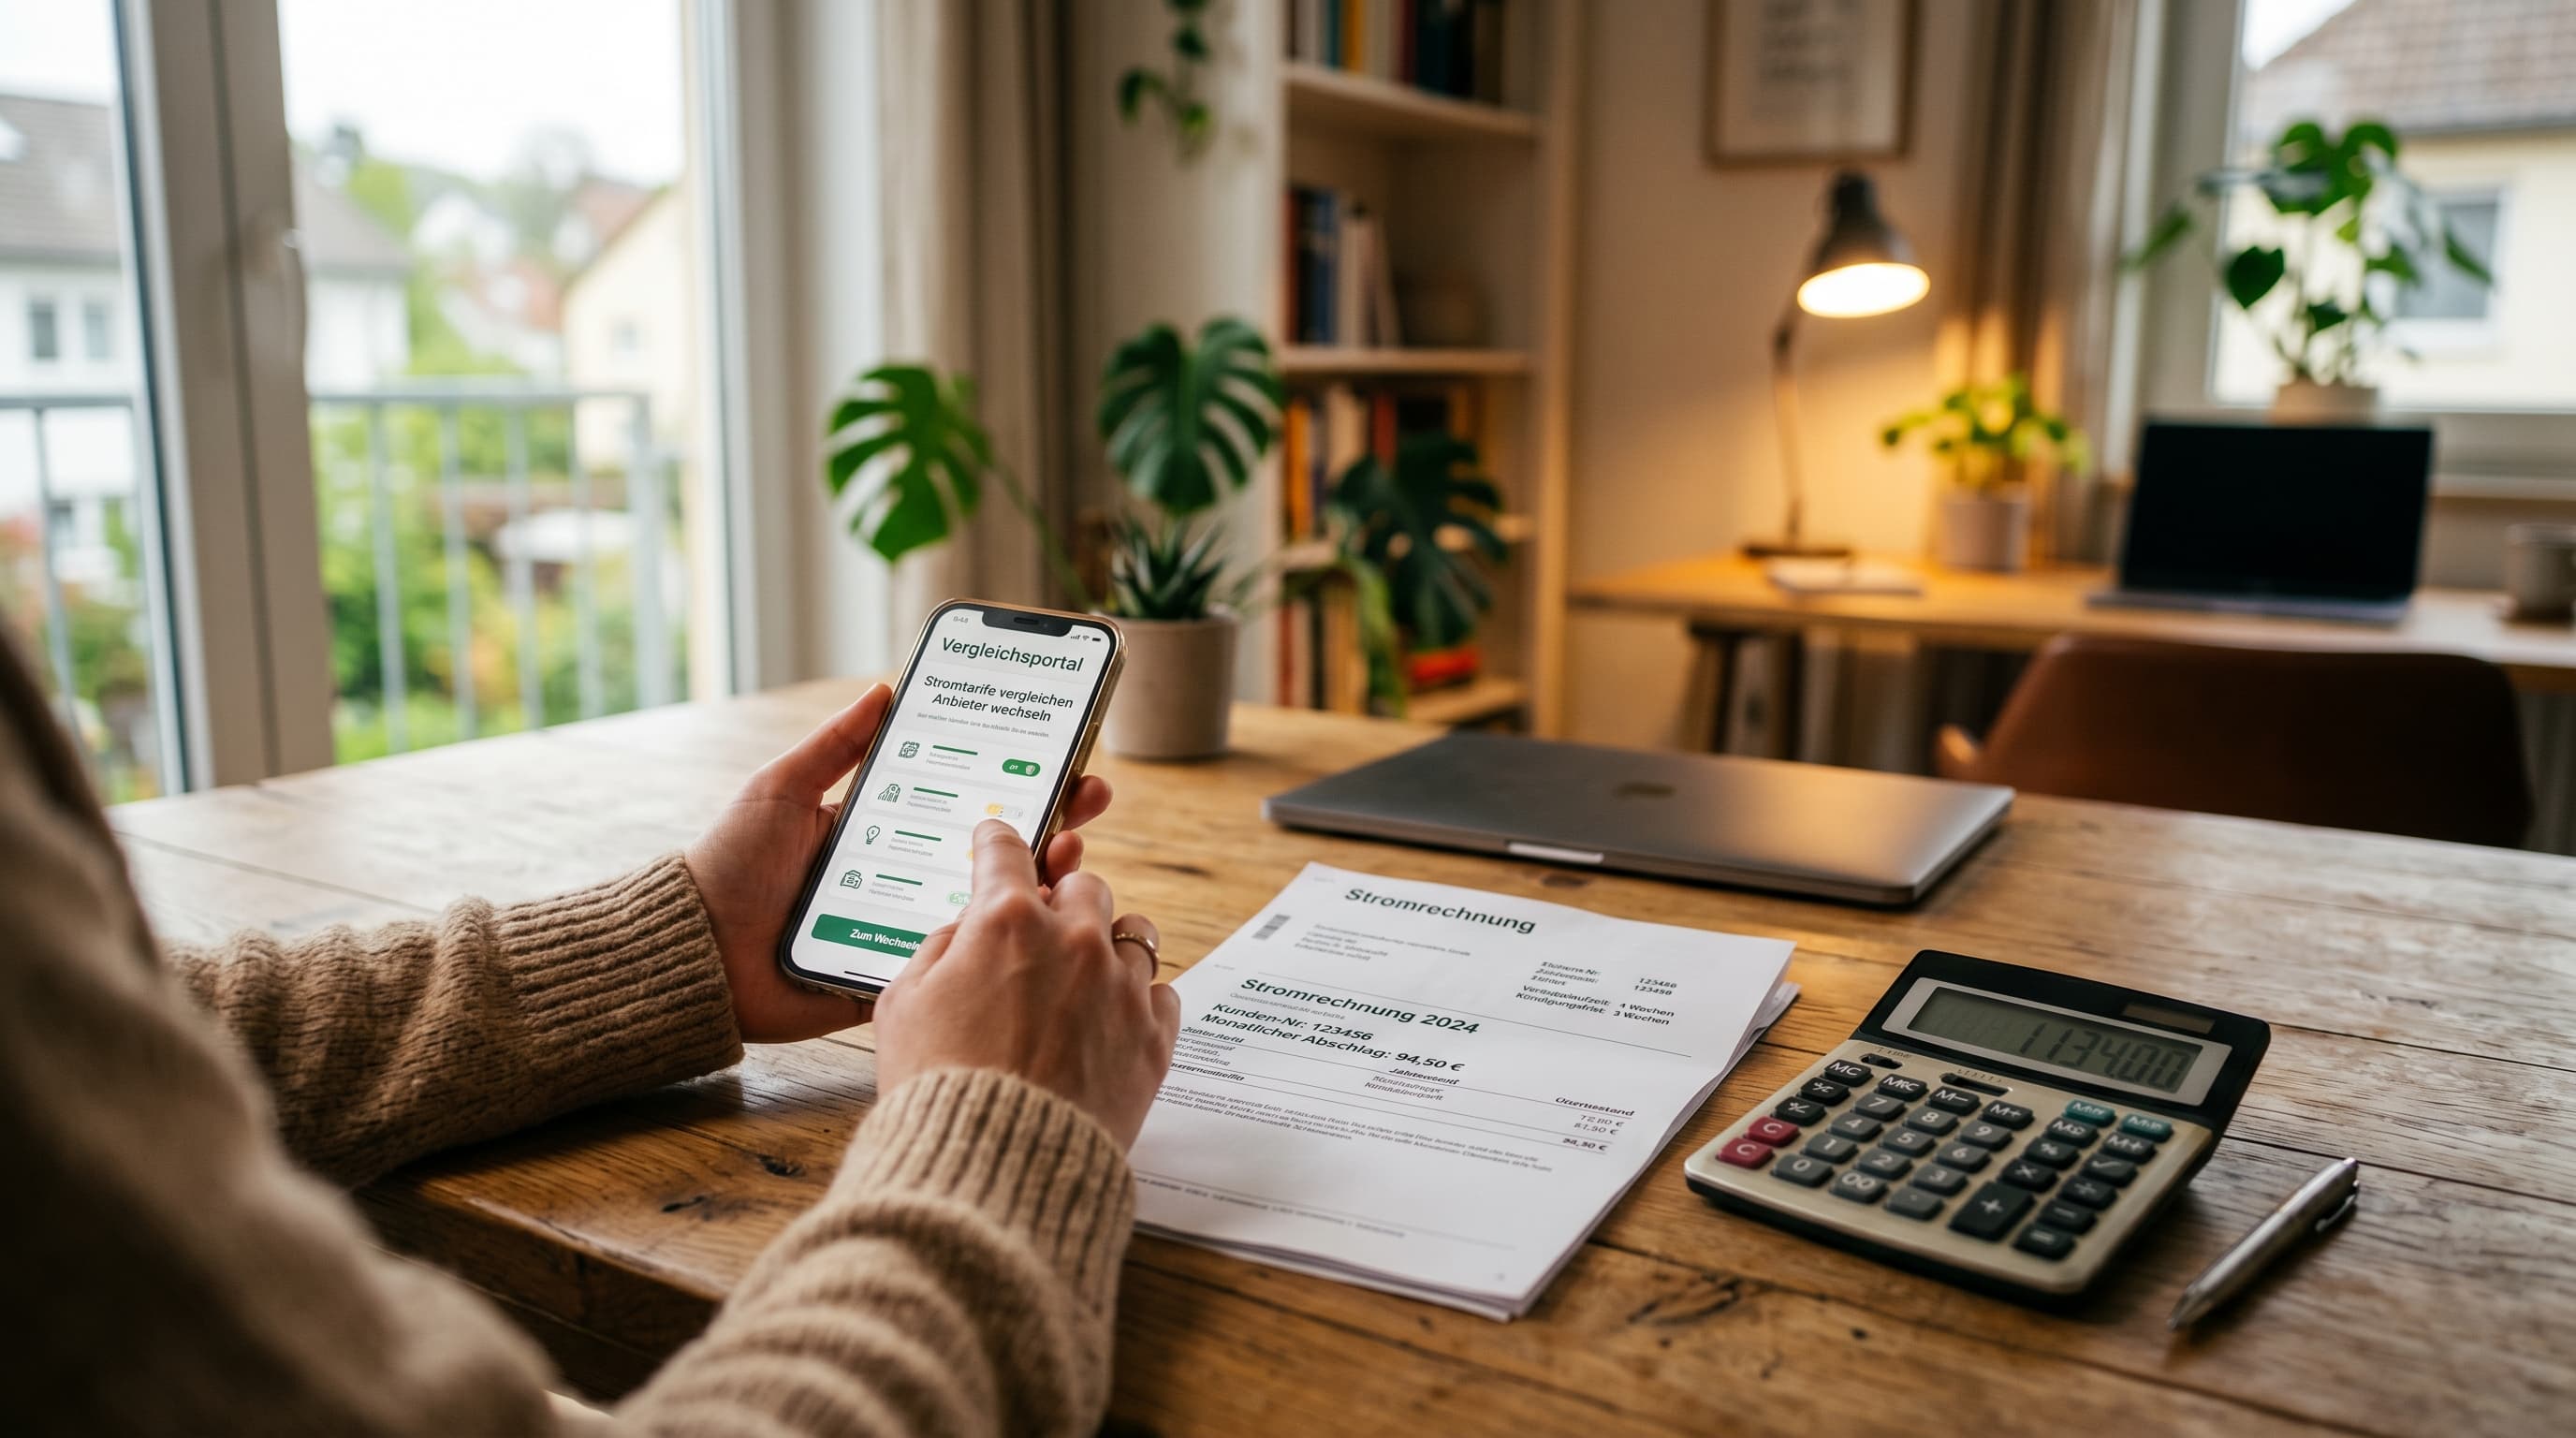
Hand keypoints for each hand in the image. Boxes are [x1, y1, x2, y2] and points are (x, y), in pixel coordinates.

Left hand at [684, 687, 1113, 1043]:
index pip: (966, 800)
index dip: (1017, 779)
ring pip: (988, 907)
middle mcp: (904, 878)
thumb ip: (833, 746)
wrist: (694, 955)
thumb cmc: (728, 866)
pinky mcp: (897, 977)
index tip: (1064, 755)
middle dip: (1050, 823)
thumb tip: (884, 687)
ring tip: (1070, 854)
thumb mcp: (780, 790)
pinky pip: (956, 965)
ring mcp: (906, 929)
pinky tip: (1036, 927)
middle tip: (1088, 800)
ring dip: (1040, 883)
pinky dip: (1000, 948)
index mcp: (885, 832)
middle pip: (993, 852)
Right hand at [873, 820, 1180, 1147]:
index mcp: (1006, 922)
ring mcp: (1120, 988)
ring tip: (1090, 970)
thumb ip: (939, 951)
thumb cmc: (937, 1088)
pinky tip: (1112, 1019)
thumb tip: (968, 932)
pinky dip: (1138, 999)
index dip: (998, 842)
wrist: (994, 1168)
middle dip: (1062, 901)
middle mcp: (1074, 941)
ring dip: (1111, 941)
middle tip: (1044, 928)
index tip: (999, 841)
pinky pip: (1161, 993)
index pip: (1005, 852)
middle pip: (1085, 885)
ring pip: (1136, 931)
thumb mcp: (901, 1005)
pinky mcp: (1153, 1038)